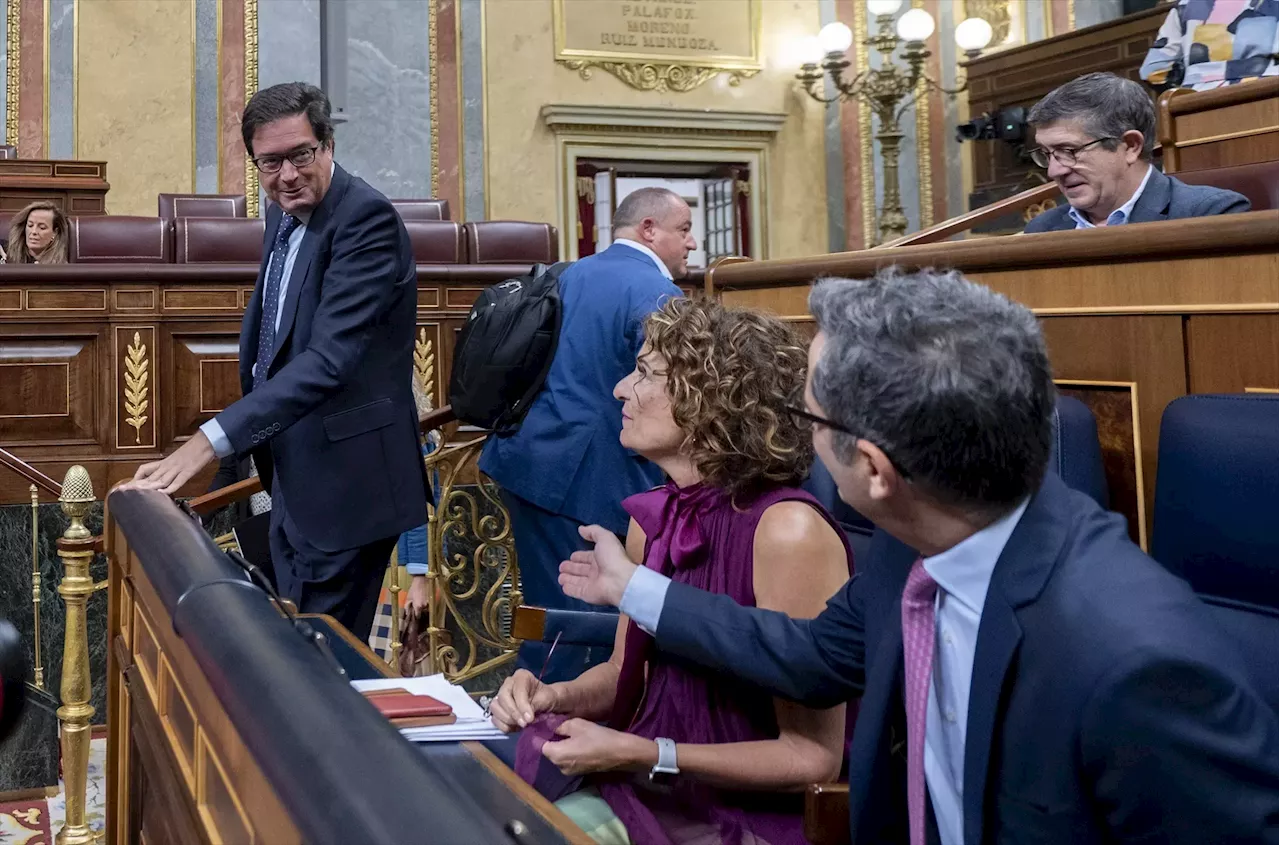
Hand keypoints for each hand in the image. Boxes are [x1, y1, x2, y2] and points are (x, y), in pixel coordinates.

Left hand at [119, 431, 215, 495]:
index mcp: (166, 462)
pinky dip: (170, 488)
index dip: (135, 478)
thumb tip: (165, 477)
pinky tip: (162, 494)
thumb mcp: (180, 457)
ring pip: (160, 480)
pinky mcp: (188, 471)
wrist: (207, 440)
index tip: (125, 487)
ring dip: (148, 488)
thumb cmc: (196, 449)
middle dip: (136, 485)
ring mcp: (178, 468)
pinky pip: (178, 481)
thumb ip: (171, 467)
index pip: (145, 469)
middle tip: (123, 491)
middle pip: (150, 477)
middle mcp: (169, 465)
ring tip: (136, 494)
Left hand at [405, 575, 430, 615]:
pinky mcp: (432, 599)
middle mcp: (425, 606)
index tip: (414, 615)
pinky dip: (427, 603)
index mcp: (418, 606)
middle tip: (416, 607)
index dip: (415, 616)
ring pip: (426, 608)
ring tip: (420, 601)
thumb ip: (407, 607)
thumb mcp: (408, 598)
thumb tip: (407, 613)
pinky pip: (429, 604)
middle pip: (422, 612)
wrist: (422, 580)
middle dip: (419, 611)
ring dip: (423, 607)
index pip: (418, 616)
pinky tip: (423, 599)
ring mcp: (430, 603)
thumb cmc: (414, 588)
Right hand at [489, 668, 559, 732]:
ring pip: (495, 708)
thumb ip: (535, 705)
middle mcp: (508, 684)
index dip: (522, 705)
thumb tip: (525, 717)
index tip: (530, 718)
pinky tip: (515, 728)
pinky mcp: (499, 709)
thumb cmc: (547, 698)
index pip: (517, 690)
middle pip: (502, 698)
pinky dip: (504, 726)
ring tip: (521, 725)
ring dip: (507, 720)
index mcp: (521, 676)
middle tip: (524, 724)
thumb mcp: (546, 699)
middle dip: (513, 713)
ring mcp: (501, 696)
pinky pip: (495, 718)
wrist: (546, 704)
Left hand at [540, 718, 656, 776]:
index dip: (541, 734)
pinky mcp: (578, 772)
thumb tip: (549, 726)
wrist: (620, 753)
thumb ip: (559, 726)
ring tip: (571, 734)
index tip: (545, 724)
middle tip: (559, 726)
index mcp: (556, 755)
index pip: (539, 745)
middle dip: (551, 740)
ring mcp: (569, 772)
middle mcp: (559, 766)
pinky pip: (567, 760)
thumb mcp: (577, 725)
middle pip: (548, 751)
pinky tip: (578, 743)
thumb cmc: (598, 737)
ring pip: (558, 756)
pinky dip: (569, 752)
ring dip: (561, 746)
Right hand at [558, 525, 638, 607]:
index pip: (588, 557)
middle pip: (581, 569)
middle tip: (562, 566)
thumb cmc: (613, 558)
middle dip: (572, 567)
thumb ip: (593, 532)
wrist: (619, 581)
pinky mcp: (587, 594)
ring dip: (568, 578)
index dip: (580, 556)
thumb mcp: (605, 538)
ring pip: (577, 580)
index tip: (572, 556)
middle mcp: (597, 571)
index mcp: (602, 558)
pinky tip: (563, 586)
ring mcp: (592, 584)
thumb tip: (581, 529)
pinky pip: (576, 591)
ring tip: (560, 577)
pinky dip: (569, 589)